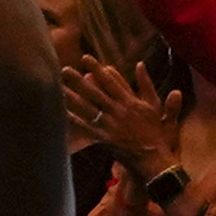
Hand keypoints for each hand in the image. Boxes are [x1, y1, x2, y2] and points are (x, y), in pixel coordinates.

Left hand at [68, 56, 183, 173]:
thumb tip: (140, 64)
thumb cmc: (157, 132)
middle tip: (64, 68)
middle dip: (79, 80)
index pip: (112, 81)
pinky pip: (85, 126)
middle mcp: (118, 111)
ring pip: (87, 107)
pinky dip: (73, 118)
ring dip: (72, 96)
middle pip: (96, 92)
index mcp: (131, 102)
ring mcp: (109, 124)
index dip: (98, 69)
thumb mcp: (155, 106)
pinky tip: (60, 110)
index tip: (86, 57)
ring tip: (58, 86)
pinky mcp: (103, 137)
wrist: (154, 158)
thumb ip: (147, 85)